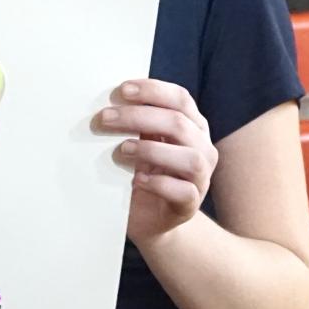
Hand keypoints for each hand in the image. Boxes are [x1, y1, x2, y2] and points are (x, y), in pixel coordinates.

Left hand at [97, 79, 217, 243]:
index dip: (153, 90)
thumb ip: (136, 124)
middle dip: (138, 117)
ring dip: (151, 150)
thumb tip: (108, 103)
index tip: (122, 90)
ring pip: (189, 158)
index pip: (180, 99)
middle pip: (178, 124)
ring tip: (121, 150)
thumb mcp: (140, 143)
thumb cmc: (144, 172)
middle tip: (105, 118)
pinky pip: (183, 191)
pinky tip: (136, 180)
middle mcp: (203, 148)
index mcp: (192, 125)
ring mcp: (201, 177)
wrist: (149, 218)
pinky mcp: (191, 203)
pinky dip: (159, 184)